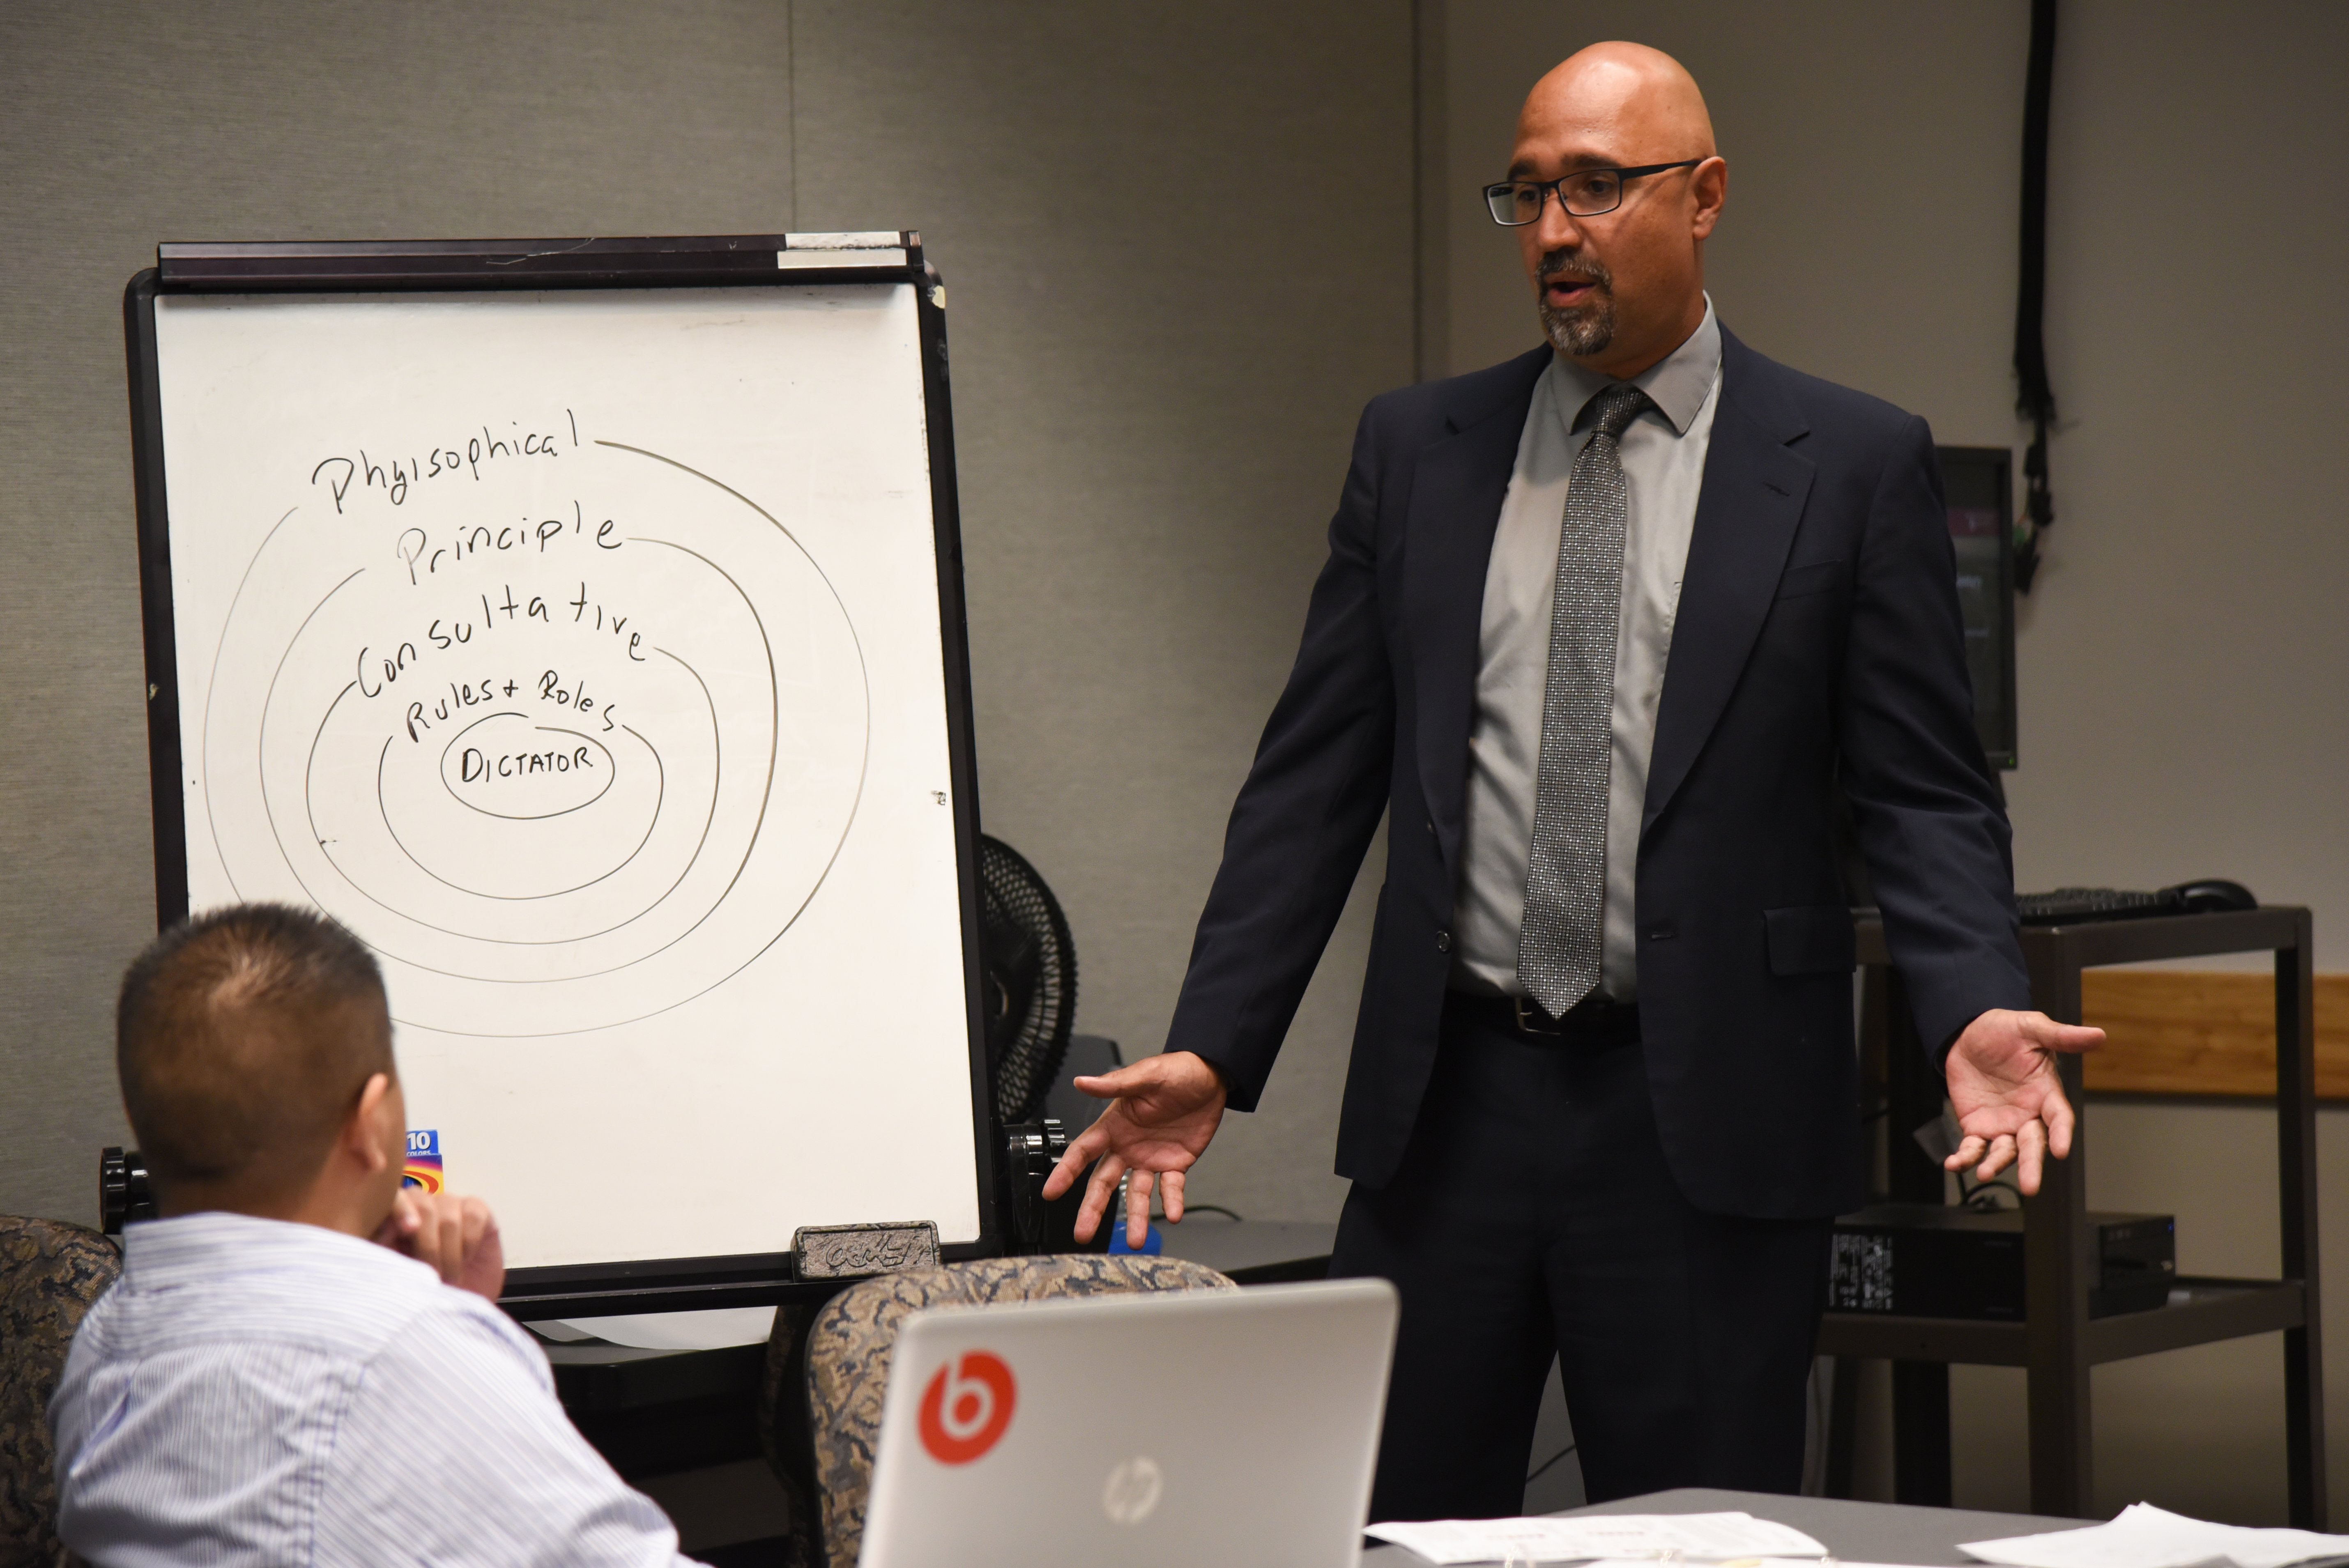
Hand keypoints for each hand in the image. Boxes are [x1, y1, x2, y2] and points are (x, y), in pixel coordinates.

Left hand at [373, 1188, 505, 1299]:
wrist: (461, 1296)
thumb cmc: (423, 1288)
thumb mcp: (397, 1277)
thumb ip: (386, 1258)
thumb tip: (375, 1249)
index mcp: (392, 1217)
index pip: (392, 1197)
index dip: (399, 1208)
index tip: (407, 1232)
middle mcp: (420, 1204)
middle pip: (422, 1206)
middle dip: (428, 1246)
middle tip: (433, 1276)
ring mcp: (450, 1204)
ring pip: (448, 1218)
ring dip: (450, 1253)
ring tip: (450, 1279)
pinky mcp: (477, 1209)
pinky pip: (473, 1216)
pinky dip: (469, 1243)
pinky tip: (467, 1259)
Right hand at [1040, 1050, 1227, 1248]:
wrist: (1210, 1078)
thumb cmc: (1174, 1071)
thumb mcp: (1146, 1074)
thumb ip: (1114, 1084)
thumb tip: (1080, 1082)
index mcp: (1113, 1125)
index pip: (1082, 1151)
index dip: (1065, 1172)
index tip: (1050, 1193)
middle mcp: (1127, 1147)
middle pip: (1103, 1182)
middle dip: (1092, 1208)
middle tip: (1082, 1234)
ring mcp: (1149, 1159)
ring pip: (1136, 1193)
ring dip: (1135, 1217)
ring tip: (1135, 1240)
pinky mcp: (1175, 1165)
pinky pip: (1171, 1188)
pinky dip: (1171, 1202)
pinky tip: (1173, 1215)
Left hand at [1943, 1009, 2105, 1194]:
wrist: (1967, 1033)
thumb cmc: (2005, 1030)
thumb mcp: (2032, 1027)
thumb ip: (2062, 1036)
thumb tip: (2099, 1035)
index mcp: (2046, 1094)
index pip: (2059, 1118)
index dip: (2062, 1134)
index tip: (2062, 1150)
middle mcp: (2027, 1115)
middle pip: (2033, 1145)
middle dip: (2032, 1166)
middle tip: (2030, 1188)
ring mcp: (2003, 1123)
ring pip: (2004, 1151)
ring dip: (1996, 1165)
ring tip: (1985, 1173)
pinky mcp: (1977, 1126)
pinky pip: (1973, 1147)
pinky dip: (1965, 1157)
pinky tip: (1955, 1164)